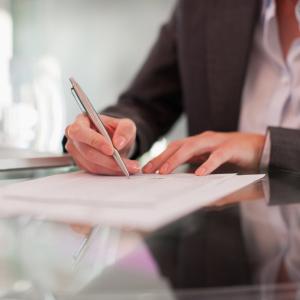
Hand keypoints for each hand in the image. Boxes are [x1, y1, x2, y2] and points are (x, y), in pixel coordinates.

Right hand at [65, 114, 139, 174]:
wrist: (116, 141)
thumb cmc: (116, 130)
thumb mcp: (126, 125)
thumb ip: (124, 130)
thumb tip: (118, 143)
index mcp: (81, 121)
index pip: (80, 131)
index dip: (94, 141)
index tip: (111, 150)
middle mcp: (75, 137)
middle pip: (87, 152)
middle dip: (108, 160)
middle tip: (126, 163)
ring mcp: (76, 152)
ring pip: (92, 165)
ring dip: (112, 168)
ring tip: (130, 167)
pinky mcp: (82, 164)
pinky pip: (95, 171)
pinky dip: (110, 171)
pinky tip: (122, 169)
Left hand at [143, 131, 265, 175]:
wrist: (264, 150)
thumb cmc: (236, 160)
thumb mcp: (212, 168)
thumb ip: (199, 174)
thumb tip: (185, 187)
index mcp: (198, 146)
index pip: (174, 149)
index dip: (159, 158)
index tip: (146, 169)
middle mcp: (204, 141)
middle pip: (178, 146)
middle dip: (161, 158)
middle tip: (147, 170)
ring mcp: (217, 142)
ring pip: (193, 147)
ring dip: (176, 159)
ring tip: (164, 171)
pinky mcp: (232, 147)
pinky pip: (218, 155)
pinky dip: (208, 164)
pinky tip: (199, 174)